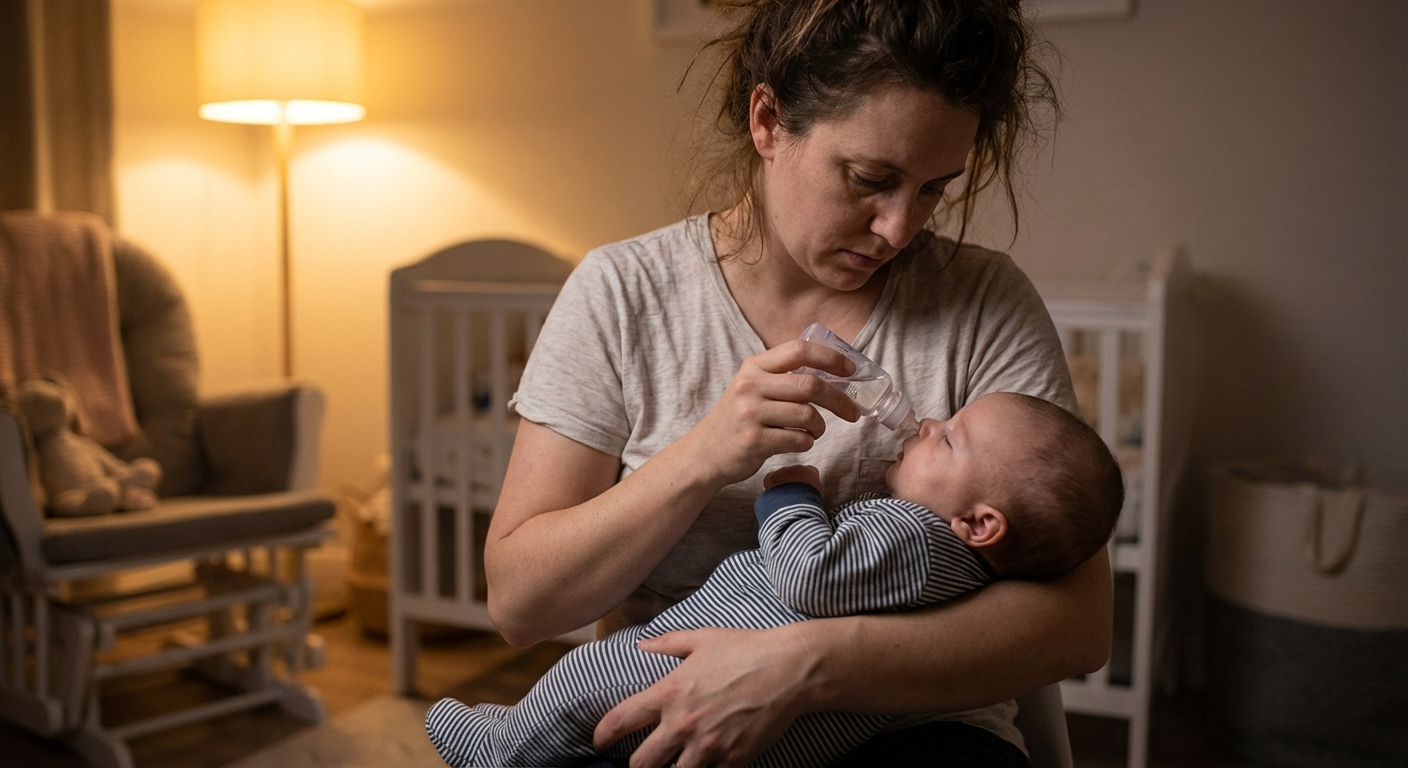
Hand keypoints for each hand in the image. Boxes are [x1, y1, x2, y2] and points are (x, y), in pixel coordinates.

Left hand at [594, 626, 814, 767]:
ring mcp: (707, 746)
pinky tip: (707, 764)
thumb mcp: (702, 638)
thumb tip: (641, 645)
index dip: (602, 735)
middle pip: (641, 763)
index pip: (619, 720)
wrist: (790, 670)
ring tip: (675, 764)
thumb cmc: (746, 649)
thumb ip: (667, 643)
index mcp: (669, 692)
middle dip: (639, 764)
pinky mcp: (731, 761)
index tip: (598, 742)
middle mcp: (682, 723)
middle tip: (644, 760)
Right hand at [683, 340, 859, 486]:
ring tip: (813, 431)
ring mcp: (750, 413)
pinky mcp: (754, 441)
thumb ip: (783, 376)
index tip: (850, 370)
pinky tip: (797, 442)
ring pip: (807, 415)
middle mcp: (750, 385)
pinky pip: (799, 440)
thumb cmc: (739, 419)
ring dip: (819, 427)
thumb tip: (835, 373)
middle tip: (852, 412)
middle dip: (839, 400)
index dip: (830, 358)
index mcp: (754, 366)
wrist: (705, 453)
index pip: (799, 350)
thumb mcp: (752, 387)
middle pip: (810, 385)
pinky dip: (806, 443)